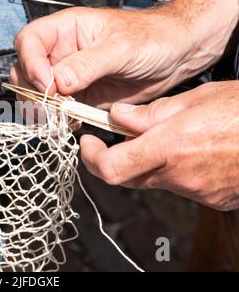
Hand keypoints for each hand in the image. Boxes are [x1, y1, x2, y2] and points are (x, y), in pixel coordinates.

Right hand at [11, 7, 229, 108]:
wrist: (176, 56)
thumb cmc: (151, 38)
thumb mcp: (120, 47)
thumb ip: (87, 64)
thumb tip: (57, 82)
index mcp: (66, 29)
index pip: (29, 42)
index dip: (30, 63)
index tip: (46, 84)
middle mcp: (61, 53)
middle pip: (25, 71)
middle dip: (33, 91)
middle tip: (55, 106)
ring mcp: (68, 77)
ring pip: (38, 95)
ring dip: (44, 110)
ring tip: (63, 118)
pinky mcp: (79, 97)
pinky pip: (58, 111)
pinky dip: (59, 120)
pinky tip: (73, 122)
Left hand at [81, 81, 238, 210]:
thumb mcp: (193, 99)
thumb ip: (149, 114)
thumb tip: (118, 118)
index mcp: (170, 147)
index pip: (112, 167)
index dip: (91, 157)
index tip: (88, 142)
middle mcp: (179, 175)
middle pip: (127, 176)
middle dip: (115, 157)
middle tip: (115, 137)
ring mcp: (195, 190)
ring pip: (152, 179)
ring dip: (147, 160)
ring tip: (165, 136)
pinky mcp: (209, 197)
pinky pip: (176, 184)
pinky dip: (171, 168)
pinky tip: (188, 150)